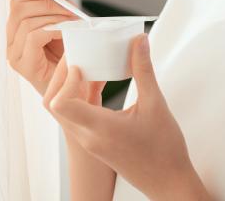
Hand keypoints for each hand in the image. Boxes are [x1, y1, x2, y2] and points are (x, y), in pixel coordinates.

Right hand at [6, 0, 81, 95]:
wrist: (78, 92)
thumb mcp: (66, 23)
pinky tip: (68, 33)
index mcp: (17, 30)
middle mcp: (11, 42)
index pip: (17, 1)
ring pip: (27, 20)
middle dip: (48, 1)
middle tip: (72, 8)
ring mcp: (14, 55)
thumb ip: (57, 1)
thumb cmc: (72, 59)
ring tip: (75, 22)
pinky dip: (54, 29)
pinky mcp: (23, 66)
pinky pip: (33, 36)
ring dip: (55, 16)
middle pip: (19, 7)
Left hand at [43, 34, 204, 200]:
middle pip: (55, 105)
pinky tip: (103, 79)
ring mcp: (90, 141)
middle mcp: (88, 137)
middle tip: (81, 56)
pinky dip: (84, 96)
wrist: (168, 182)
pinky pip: (79, 115)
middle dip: (63, 77)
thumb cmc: (164, 149)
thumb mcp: (156, 103)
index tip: (83, 63)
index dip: (66, 79)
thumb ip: (144, 69)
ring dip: (72, 86)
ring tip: (92, 64)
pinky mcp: (96, 141)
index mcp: (99, 128)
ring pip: (66, 110)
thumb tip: (139, 41)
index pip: (60, 103)